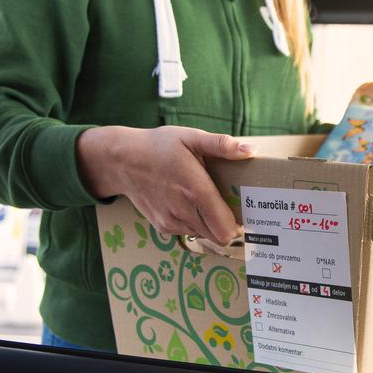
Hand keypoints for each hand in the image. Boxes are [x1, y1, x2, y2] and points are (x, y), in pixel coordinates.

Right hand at [77, 126, 255, 243]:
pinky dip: (193, 221)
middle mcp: (184, 211)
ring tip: (203, 199)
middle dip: (226, 223)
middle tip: (226, 203)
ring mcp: (171, 222)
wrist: (122, 160)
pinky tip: (187, 201)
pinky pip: (188, 231)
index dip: (238, 223)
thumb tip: (250, 151)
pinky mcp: (162, 226)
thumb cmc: (159, 146)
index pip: (226, 229)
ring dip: (209, 222)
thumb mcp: (191, 137)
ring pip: (203, 234)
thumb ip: (221, 145)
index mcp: (196, 191)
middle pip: (218, 235)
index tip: (241, 210)